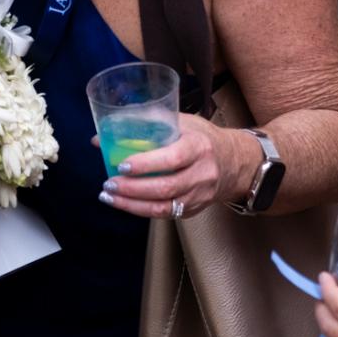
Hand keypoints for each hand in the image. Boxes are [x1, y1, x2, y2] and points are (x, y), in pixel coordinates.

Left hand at [96, 114, 252, 218]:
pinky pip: (165, 214)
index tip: (122, 165)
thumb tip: (103, 136)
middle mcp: (202, 173)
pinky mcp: (193, 209)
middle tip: (109, 184)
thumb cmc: (201, 138)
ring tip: (109, 197)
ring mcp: (199, 195)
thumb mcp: (182, 122)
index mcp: (198, 146)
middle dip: (132, 188)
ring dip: (132, 204)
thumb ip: (146, 125)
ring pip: (163, 207)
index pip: (172, 158)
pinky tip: (124, 203)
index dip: (146, 164)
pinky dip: (141, 210)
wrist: (234, 162)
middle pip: (166, 187)